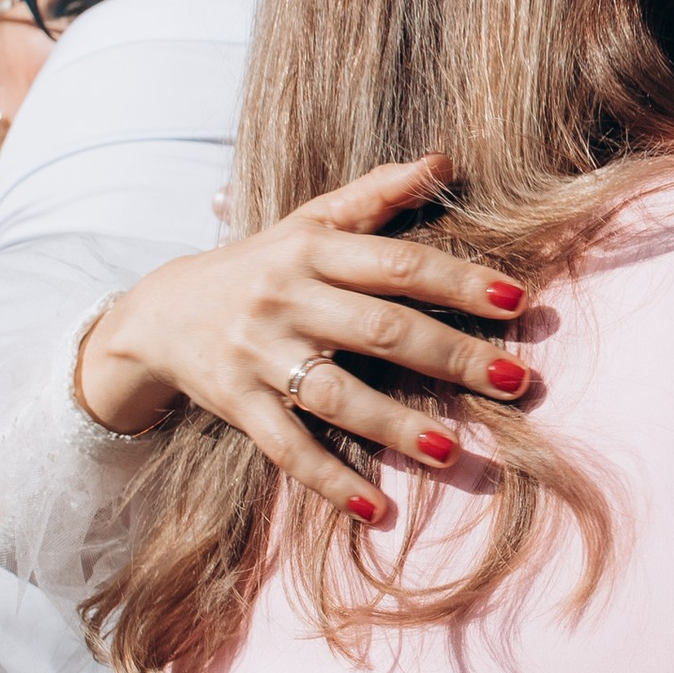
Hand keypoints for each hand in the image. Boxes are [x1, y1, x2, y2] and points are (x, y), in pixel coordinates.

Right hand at [76, 156, 532, 520]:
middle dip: (451, 355)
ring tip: (452, 449)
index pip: (396, 264)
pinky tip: (375, 510)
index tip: (516, 302)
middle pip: (380, 330)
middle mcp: (286, 299)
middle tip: (515, 379)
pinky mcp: (238, 406)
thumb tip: (444, 162)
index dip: (457, 282)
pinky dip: (330, 480)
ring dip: (396, 425)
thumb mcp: (309, 222)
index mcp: (311, 249)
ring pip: (337, 395)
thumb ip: (376, 194)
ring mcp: (260, 356)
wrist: (157, 314)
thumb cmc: (258, 264)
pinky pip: (288, 448)